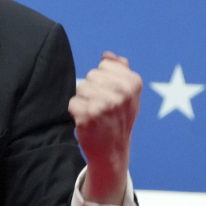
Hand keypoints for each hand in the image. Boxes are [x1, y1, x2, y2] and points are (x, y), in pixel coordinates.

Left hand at [68, 52, 142, 204]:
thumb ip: (120, 69)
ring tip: (96, 113)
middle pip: (91, 75)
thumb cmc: (119, 118)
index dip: (104, 79)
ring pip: (81, 87)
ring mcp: (105, 104)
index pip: (104, 64)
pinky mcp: (88, 115)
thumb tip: (107, 55)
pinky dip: (76, 111)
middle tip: (103, 106)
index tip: (112, 94)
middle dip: (93, 89)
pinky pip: (72, 102)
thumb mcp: (129, 94)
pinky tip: (87, 121)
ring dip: (84, 100)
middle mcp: (121, 92)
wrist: (112, 150)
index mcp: (133, 83)